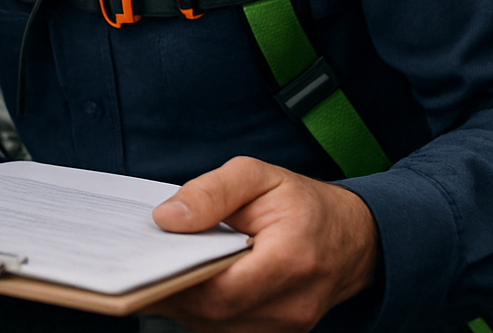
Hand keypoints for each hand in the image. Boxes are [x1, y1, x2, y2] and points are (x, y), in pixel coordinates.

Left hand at [145, 157, 379, 332]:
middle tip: (137, 267)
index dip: (176, 282)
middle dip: (171, 291)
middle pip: (214, 314)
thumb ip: (212, 192)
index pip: (222, 289)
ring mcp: (288, 325)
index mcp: (291, 259)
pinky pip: (228, 329)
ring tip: (159, 270)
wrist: (354, 238)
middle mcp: (292, 303)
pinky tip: (188, 282)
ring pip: (216, 327)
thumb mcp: (258, 176)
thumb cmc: (304, 204)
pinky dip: (203, 309)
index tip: (141, 265)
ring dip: (184, 302)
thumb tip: (166, 219)